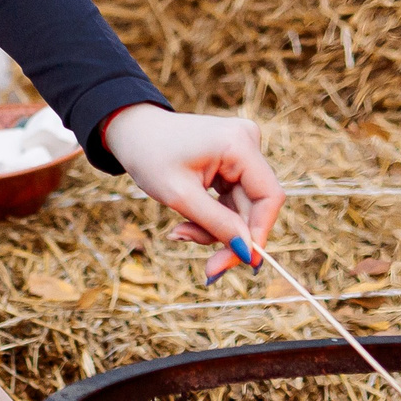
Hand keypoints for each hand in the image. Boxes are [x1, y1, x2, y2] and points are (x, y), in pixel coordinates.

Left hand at [102, 105, 285, 279]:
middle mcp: (248, 142)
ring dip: (216, 227)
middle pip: (255, 205)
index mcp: (239, 143)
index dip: (260, 232)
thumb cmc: (149, 156)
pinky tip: (187, 222)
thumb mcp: (180, 196)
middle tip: (210, 268)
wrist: (131, 131)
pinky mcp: (233, 160)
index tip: (243, 262)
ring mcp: (242, 149)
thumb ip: (217, 224)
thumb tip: (248, 253)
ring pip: (242, 206)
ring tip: (180, 232)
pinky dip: (212, 215)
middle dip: (230, 236)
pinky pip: (232, 198)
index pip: (269, 196)